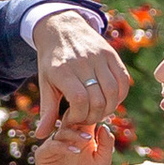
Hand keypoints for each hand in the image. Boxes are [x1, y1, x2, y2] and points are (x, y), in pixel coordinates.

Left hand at [31, 6, 125, 129]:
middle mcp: (83, 63)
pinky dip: (120, 96)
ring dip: (108, 108)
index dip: (79, 116)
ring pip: (113, 92)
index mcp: (63, 71)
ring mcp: (99, 57)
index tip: (72, 119)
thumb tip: (40, 136)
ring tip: (97, 111)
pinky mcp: (111, 55)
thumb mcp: (45, 84)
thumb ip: (47, 110)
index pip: (79, 100)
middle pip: (98, 99)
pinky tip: (110, 100)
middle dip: (93, 116)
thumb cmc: (52, 61)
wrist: (62, 28)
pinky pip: (123, 81)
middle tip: (85, 118)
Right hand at [34, 98, 112, 164]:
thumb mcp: (102, 162)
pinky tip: (75, 152)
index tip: (102, 114)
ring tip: (86, 140)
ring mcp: (53, 145)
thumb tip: (105, 126)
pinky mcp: (43, 155)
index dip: (92, 114)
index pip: (84, 117)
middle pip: (71, 120)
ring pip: (62, 131)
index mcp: (80, 136)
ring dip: (75, 134)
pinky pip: (51, 145)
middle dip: (81, 120)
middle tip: (92, 121)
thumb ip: (106, 144)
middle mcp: (65, 138)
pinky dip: (64, 146)